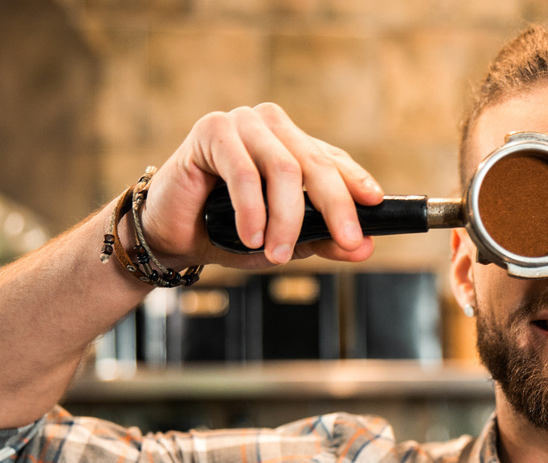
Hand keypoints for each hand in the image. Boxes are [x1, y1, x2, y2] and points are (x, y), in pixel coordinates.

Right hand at [135, 103, 383, 268]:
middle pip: (317, 164)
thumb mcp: (285, 243)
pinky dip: (253, 211)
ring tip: (280, 253)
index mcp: (294, 146)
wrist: (172, 234)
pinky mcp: (212, 130)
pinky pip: (245, 173)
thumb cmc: (227, 231)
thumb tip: (365, 248)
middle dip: (336, 207)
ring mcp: (243, 124)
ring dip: (287, 218)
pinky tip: (251, 237)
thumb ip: (324, 241)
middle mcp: (272, 128)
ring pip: (284, 169)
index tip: (376, 205)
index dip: (357, 181)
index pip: (334, 160)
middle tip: (347, 242)